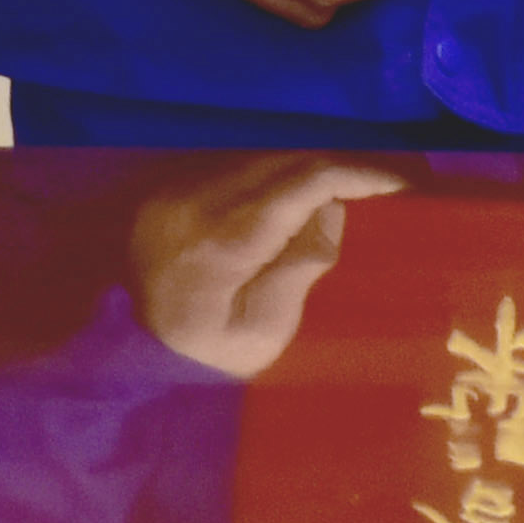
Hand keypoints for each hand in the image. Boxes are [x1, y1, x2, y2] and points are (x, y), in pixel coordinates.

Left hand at [126, 152, 398, 375]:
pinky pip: (237, 169)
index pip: (303, 182)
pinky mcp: (168, 194)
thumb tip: (333, 211)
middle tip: (382, 187)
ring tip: (345, 193)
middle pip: (286, 161)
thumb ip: (302, 266)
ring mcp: (176, 193)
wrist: (123, 363)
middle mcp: (196, 202)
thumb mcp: (264, 333)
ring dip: (307, 171)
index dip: (358, 174)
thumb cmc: (202, 360)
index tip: (401, 184)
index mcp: (222, 241)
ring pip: (262, 159)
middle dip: (339, 170)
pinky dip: (275, 178)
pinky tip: (295, 200)